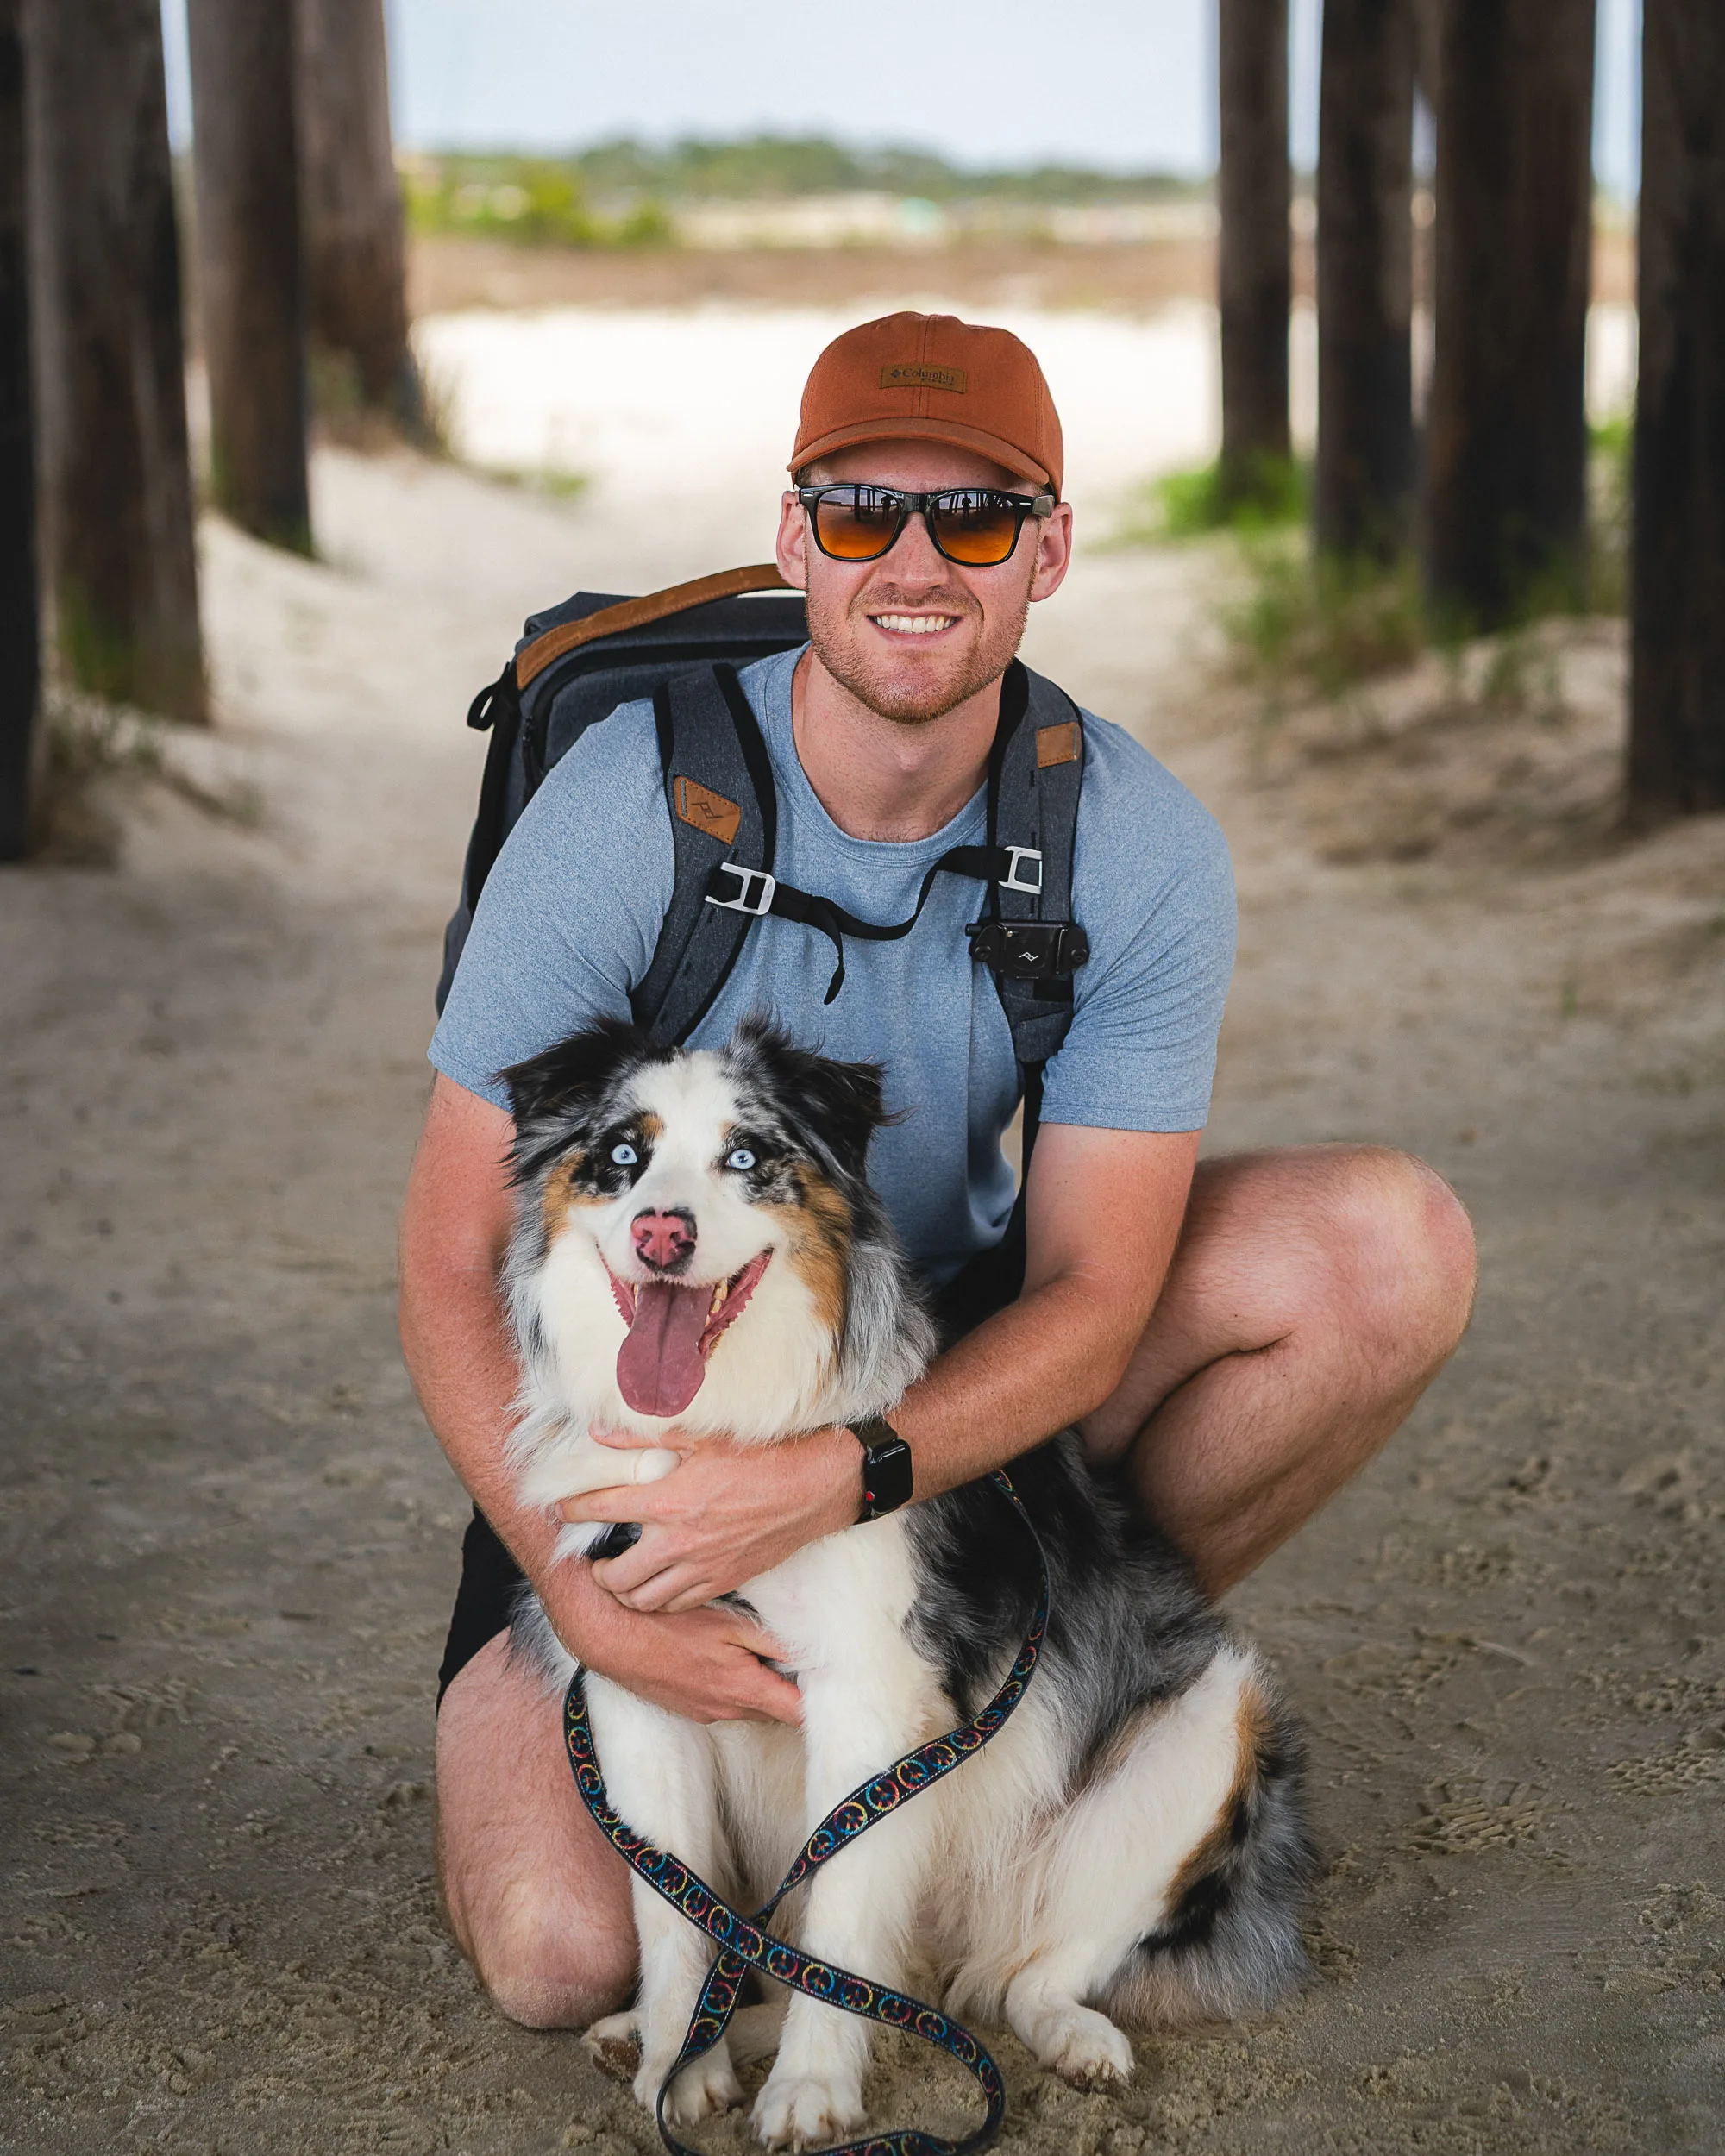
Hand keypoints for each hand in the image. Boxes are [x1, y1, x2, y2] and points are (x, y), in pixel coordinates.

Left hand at [560, 1424, 861, 1612]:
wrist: (813, 1488)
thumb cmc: (761, 1456)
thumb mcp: (701, 1437)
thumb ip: (644, 1437)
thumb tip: (598, 1433)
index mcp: (668, 1501)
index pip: (601, 1510)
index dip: (572, 1509)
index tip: (562, 1508)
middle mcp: (679, 1542)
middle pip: (615, 1577)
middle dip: (596, 1572)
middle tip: (594, 1560)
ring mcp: (702, 1567)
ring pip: (644, 1600)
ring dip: (625, 1592)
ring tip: (622, 1577)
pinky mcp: (724, 1581)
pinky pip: (679, 1605)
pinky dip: (661, 1600)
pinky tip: (661, 1582)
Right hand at [578, 1600, 803, 1725]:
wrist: (610, 1638)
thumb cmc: (666, 1624)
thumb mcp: (726, 1622)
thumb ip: (771, 1638)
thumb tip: (809, 1649)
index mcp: (743, 1688)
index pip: (798, 1713)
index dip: (820, 1702)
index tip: (834, 1685)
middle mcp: (727, 1709)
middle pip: (778, 1709)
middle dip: (793, 1689)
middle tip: (805, 1657)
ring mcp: (706, 1712)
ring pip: (752, 1705)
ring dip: (763, 1685)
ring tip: (765, 1651)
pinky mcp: (690, 1708)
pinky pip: (727, 1702)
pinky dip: (736, 1684)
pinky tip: (728, 1657)